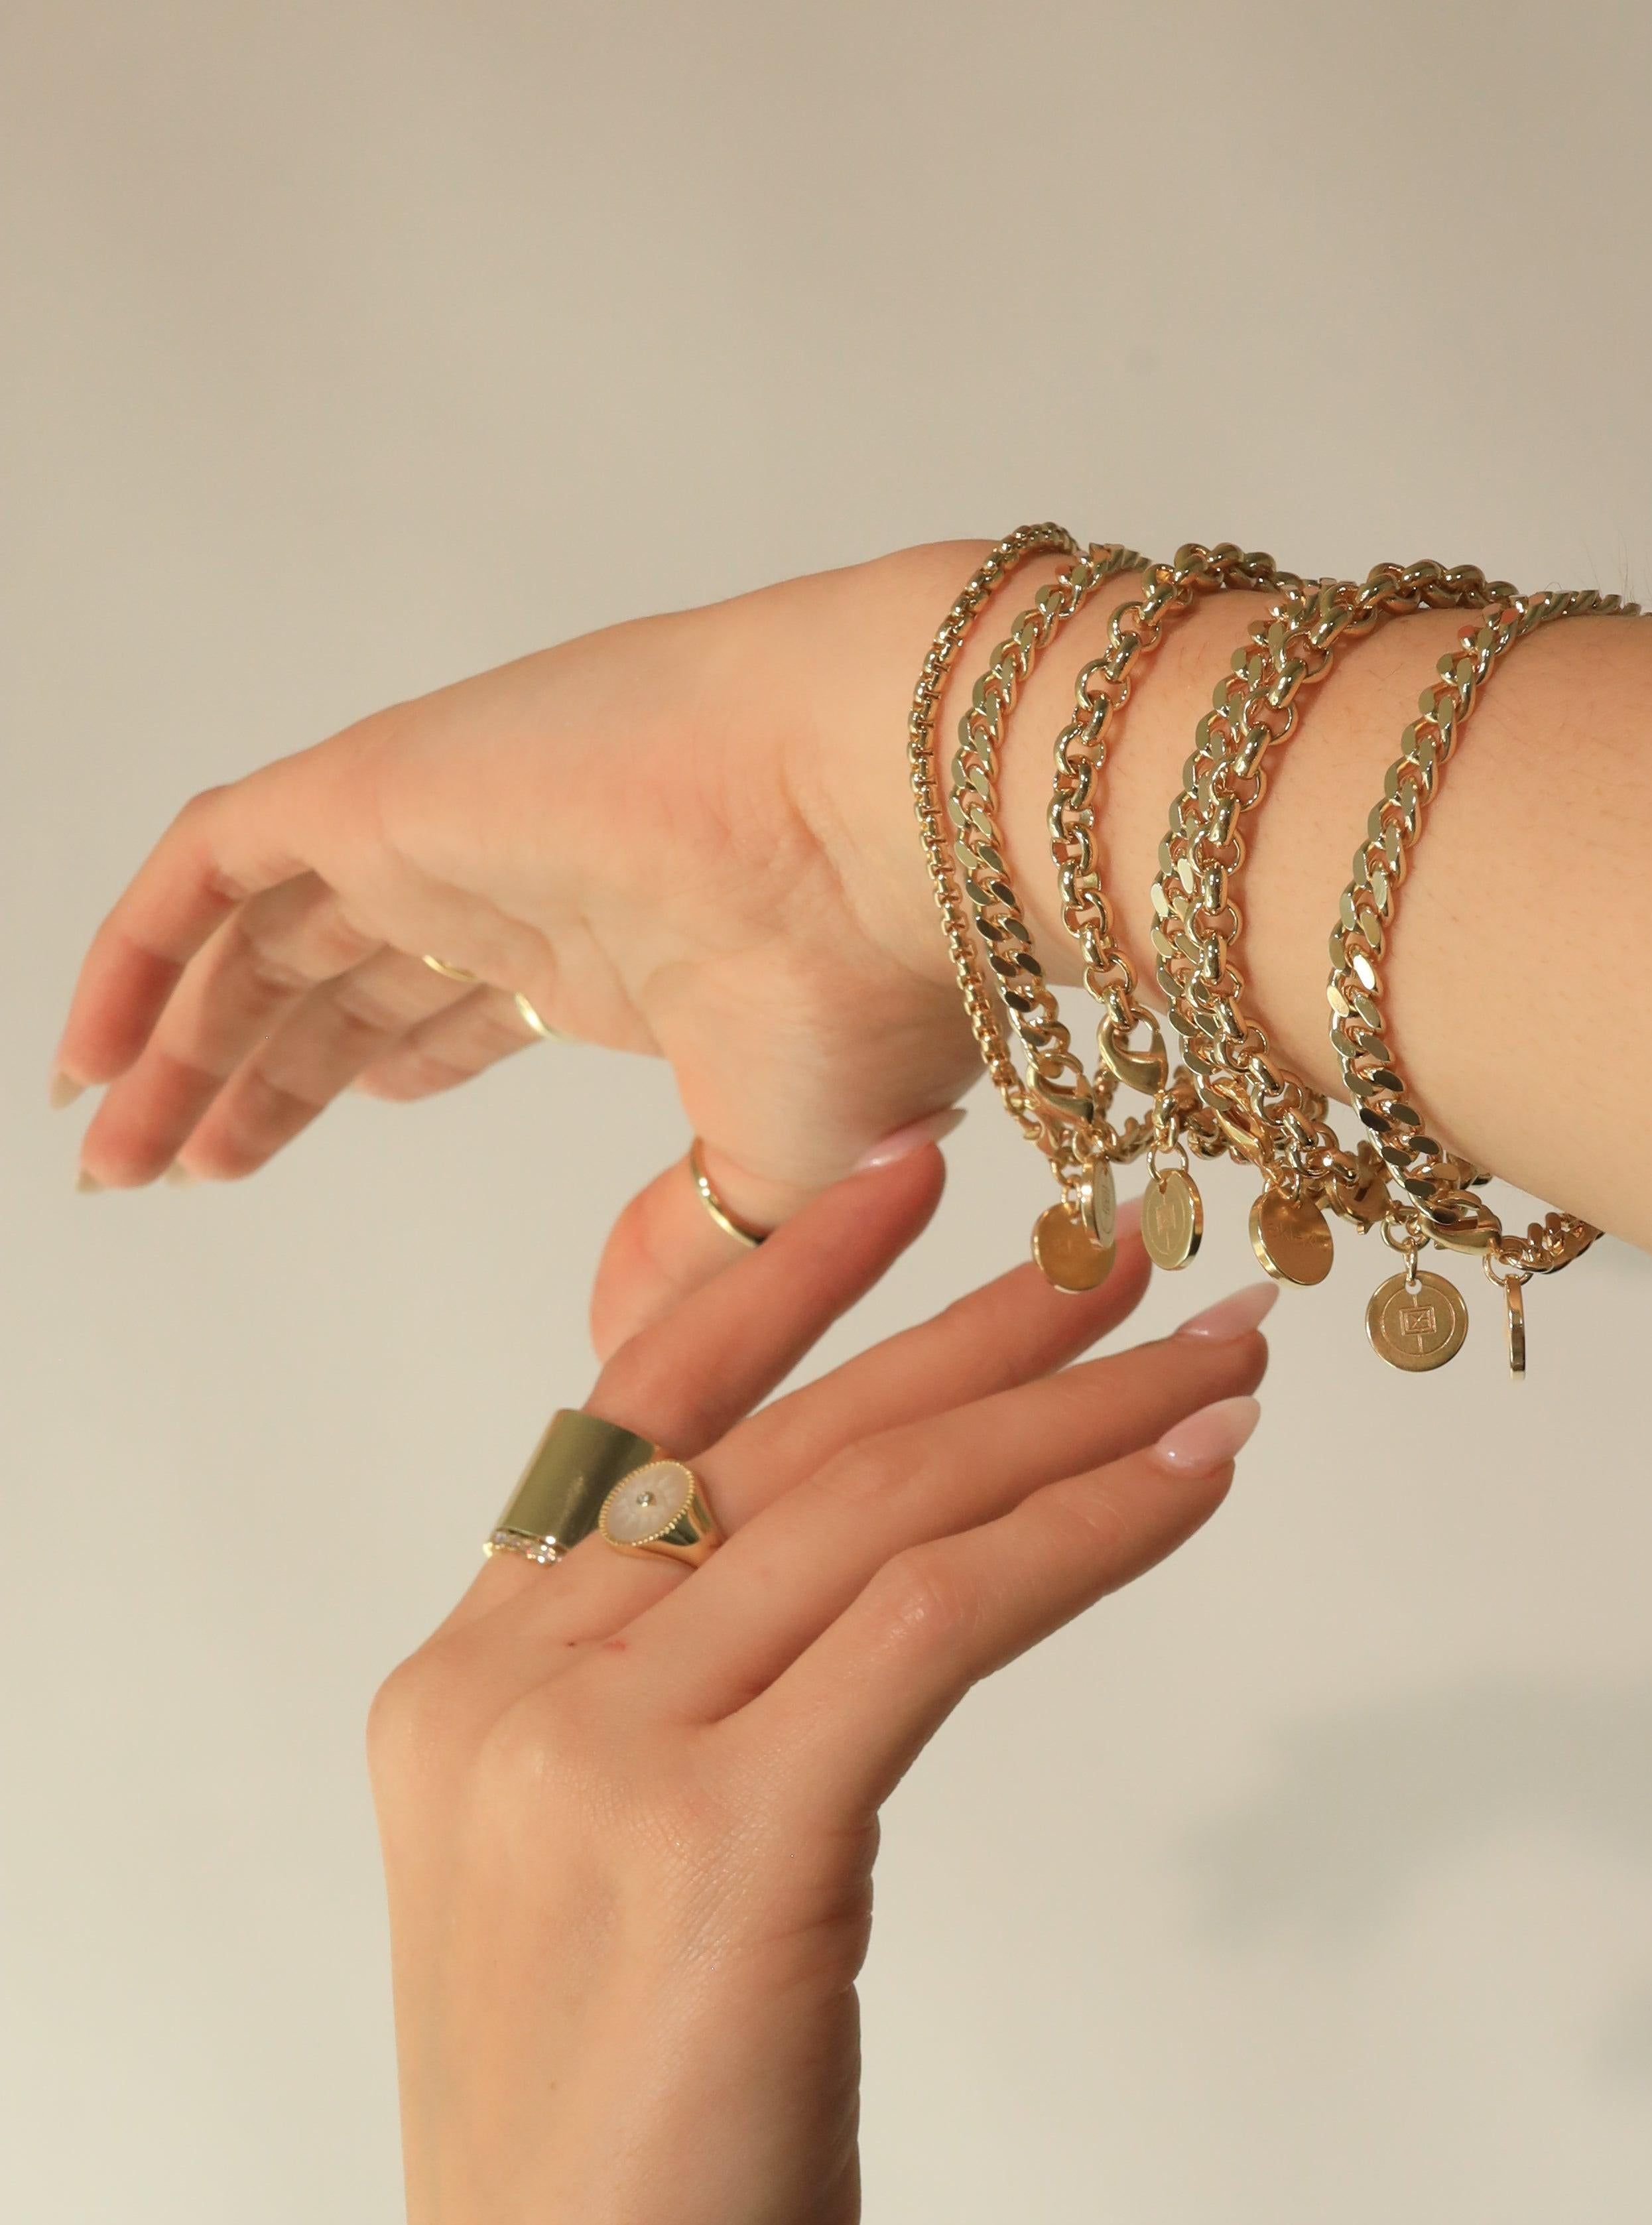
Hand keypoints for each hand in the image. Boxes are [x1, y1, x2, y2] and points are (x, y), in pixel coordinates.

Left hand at [54, 542, 999, 1348]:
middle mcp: (517, 881)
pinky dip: (139, 945)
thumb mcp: (771, 1172)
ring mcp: (446, 828)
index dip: (338, 1080)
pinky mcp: (382, 787)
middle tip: (164, 1170)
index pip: (434, 1005)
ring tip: (111, 1138)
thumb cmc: (870, 985)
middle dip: (240, 1076)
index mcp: (611, 953)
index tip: (255, 1155)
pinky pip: (212, 859)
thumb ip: (679, 1252)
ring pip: (264, 928)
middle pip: (333, 976)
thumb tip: (611, 1333)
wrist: (886, 826)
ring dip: (180, 1035)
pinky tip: (88, 1046)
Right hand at [368, 1144, 1271, 2224]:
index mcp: (450, 1686)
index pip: (634, 1416)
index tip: (920, 1183)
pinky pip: (932, 1623)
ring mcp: (596, 1763)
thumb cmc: (624, 2161)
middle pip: (778, 1445)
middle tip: (1141, 1254)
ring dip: (1070, 1420)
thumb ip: (650, 1712)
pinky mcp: (724, 1844)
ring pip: (871, 1514)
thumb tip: (826, 1575)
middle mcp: (499, 1691)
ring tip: (1220, 1360)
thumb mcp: (585, 1891)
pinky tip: (1191, 1489)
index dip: (787, 1282)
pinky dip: (1076, 1538)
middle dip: (979, 1333)